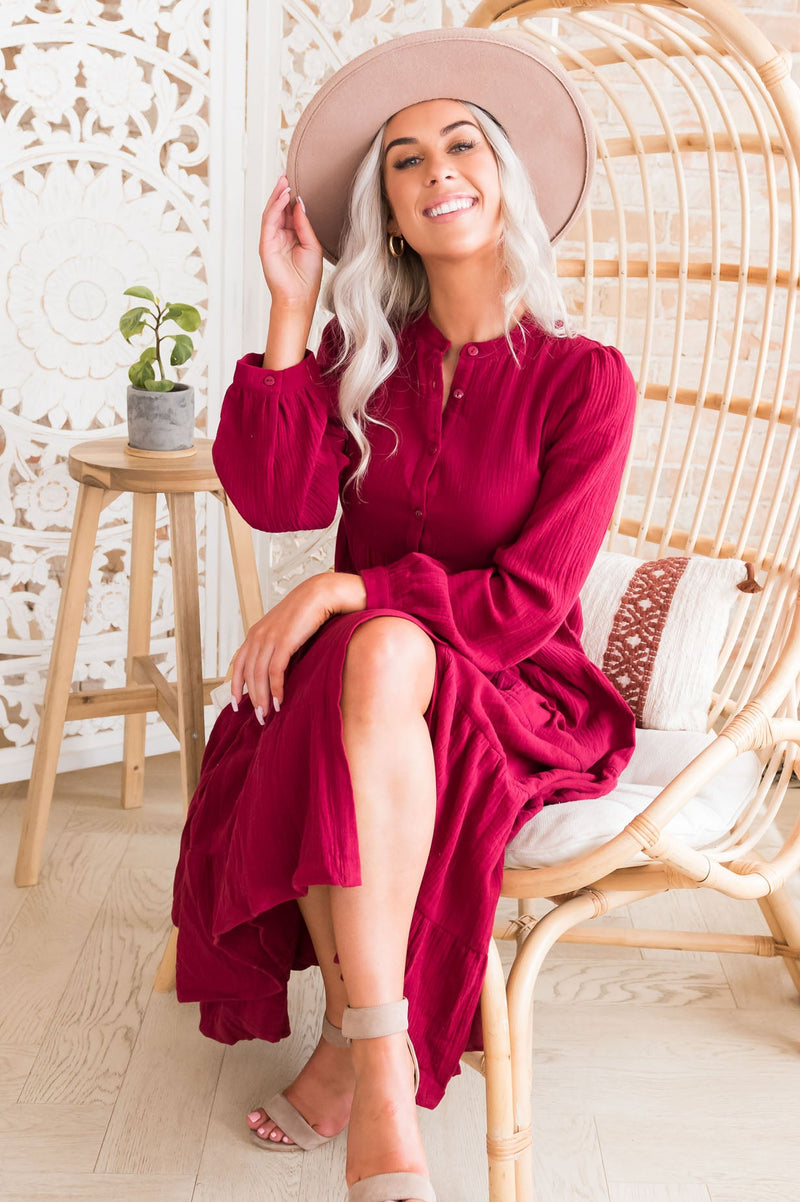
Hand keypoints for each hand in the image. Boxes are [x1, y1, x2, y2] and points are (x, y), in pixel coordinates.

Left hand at [230, 572, 365, 720]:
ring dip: (262, 697)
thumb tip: (275, 670)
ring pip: (259, 675)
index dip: (235, 685)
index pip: (237, 663)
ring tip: (268, 714)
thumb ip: (275, 646)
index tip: (237, 703)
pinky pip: (276, 670)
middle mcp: (258, 636)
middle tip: (259, 717)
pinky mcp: (284, 641)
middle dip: (251, 698)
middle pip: (248, 673)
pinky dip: (276, 688)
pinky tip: (280, 700)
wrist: (319, 594)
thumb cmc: (305, 613)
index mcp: (255, 634)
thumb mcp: (283, 630)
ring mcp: (270, 638)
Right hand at [259, 173, 322, 309]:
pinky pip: (269, 221)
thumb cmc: (308, 278)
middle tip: (288, 174)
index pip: (290, 212)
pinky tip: (283, 196)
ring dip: (278, 195)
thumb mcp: (311, 245)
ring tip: (285, 181)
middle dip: (283, 191)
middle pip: (279, 209)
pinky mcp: (266, 244)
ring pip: (272, 212)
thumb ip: (304, 224)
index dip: (293, 197)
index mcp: (292, 236)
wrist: (299, 298)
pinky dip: (275, 207)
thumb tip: (299, 203)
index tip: (298, 181)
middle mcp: (280, 236)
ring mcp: (272, 239)